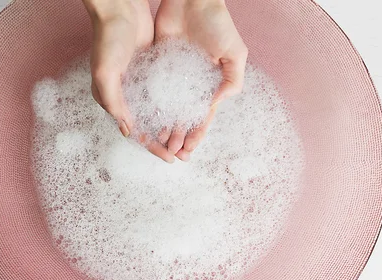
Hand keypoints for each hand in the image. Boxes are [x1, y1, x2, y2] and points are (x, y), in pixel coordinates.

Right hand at [83, 0, 175, 162]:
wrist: (120, 9)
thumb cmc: (108, 40)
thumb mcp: (105, 74)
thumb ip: (114, 103)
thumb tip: (127, 131)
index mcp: (112, 99)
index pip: (134, 130)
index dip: (151, 146)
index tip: (168, 158)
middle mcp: (126, 95)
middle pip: (148, 125)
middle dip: (164, 141)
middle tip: (182, 154)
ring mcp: (140, 84)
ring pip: (158, 112)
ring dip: (171, 126)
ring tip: (188, 139)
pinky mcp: (153, 72)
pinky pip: (165, 95)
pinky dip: (174, 106)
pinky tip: (187, 115)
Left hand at [155, 0, 247, 160]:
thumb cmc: (218, 24)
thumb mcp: (235, 53)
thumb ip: (232, 81)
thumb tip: (215, 106)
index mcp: (211, 85)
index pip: (202, 118)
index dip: (196, 135)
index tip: (188, 151)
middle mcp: (191, 85)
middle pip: (183, 118)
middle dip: (178, 137)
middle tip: (170, 153)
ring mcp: (174, 77)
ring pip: (167, 110)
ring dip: (163, 127)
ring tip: (157, 143)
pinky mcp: (158, 66)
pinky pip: (153, 91)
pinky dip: (150, 107)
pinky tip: (145, 121)